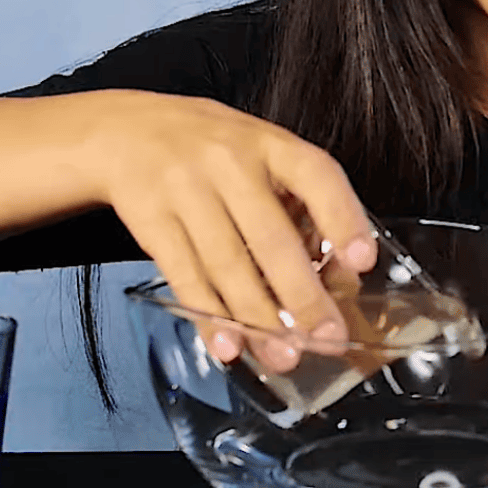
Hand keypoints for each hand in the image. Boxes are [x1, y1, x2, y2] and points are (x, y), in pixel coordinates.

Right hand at [89, 91, 377, 371]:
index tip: (362, 261)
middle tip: (328, 336)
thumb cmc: (211, 149)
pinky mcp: (152, 220)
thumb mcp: (259, 150)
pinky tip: (230, 345)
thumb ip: (296, 200)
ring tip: (285, 355)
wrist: (125, 132)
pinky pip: (186, 277)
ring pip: (228, 265)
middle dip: (303, 295)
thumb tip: (337, 274)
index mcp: (269, 143)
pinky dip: (210, 317)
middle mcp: (229, 163)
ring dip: (259, 320)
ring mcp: (186, 191)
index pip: (316, 175)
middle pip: (270, 236)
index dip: (343, 218)